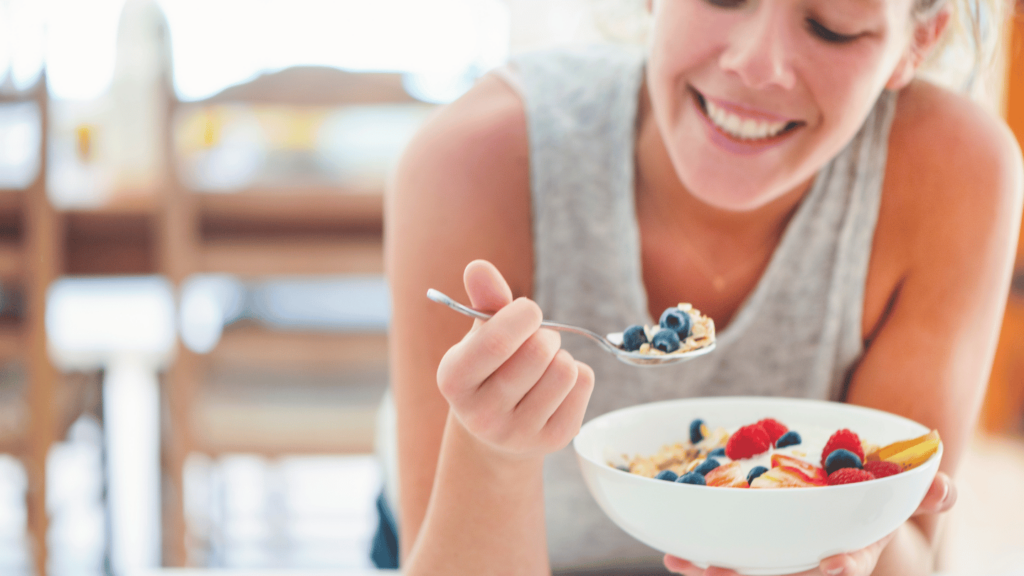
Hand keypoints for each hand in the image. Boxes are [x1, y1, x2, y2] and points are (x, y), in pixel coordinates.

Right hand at [435, 260, 594, 458]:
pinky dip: (577, 373)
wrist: (497, 431)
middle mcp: (481, 415)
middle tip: (535, 340)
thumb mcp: (479, 335)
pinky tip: (556, 385)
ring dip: (561, 355)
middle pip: (538, 352)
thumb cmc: (489, 368)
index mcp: (454, 381)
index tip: (528, 311)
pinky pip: (584, 384)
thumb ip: (483, 300)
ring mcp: (519, 433)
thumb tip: (478, 267)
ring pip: (565, 369)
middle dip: (544, 334)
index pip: (497, 341)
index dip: (522, 315)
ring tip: (544, 364)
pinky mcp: (554, 440)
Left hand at [664, 471, 956, 575]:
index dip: (841, 569)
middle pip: (783, 574)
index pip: (848, 565)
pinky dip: (699, 554)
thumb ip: (924, 491)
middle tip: (722, 570)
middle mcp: (813, 560)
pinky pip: (725, 554)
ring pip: (746, 568)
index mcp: (852, 549)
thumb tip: (944, 487)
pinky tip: (672, 548)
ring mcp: (780, 556)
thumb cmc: (878, 500)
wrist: (850, 501)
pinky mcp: (754, 546)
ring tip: (681, 560)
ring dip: (712, 568)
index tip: (833, 567)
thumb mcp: (903, 492)